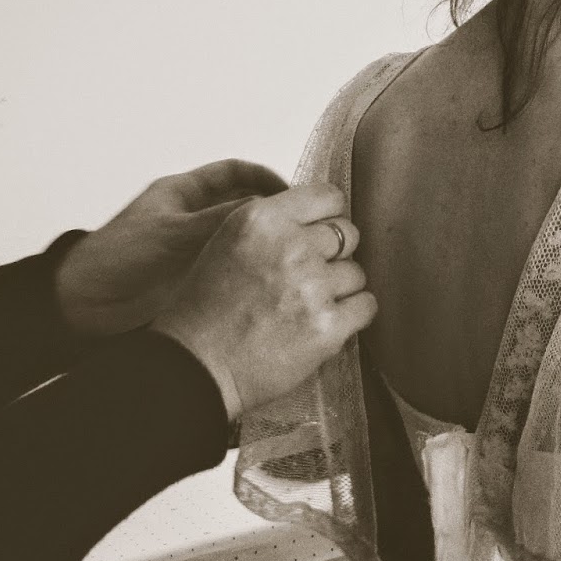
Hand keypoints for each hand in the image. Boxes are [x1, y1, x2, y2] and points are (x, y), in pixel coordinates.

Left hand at [55, 160, 288, 335]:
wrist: (85, 305)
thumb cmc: (116, 258)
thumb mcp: (174, 231)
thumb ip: (222, 220)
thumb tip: (272, 211)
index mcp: (184, 193)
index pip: (234, 173)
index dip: (265, 178)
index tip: (293, 193)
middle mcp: (195, 217)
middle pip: (245, 205)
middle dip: (274, 212)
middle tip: (304, 224)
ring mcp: (198, 248)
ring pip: (244, 238)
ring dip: (267, 243)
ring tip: (296, 252)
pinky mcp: (199, 276)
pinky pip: (235, 267)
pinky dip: (255, 269)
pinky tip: (273, 277)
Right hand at [150, 183, 376, 420]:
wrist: (194, 364)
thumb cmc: (205, 308)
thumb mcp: (229, 241)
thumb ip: (274, 224)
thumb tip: (321, 220)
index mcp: (262, 219)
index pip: (328, 196)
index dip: (329, 216)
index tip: (322, 232)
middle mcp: (290, 247)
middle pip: (348, 233)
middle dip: (335, 254)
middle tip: (310, 276)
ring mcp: (312, 287)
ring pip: (356, 273)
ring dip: (340, 289)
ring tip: (307, 307)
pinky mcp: (328, 325)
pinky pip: (366, 305)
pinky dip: (353, 315)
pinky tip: (326, 323)